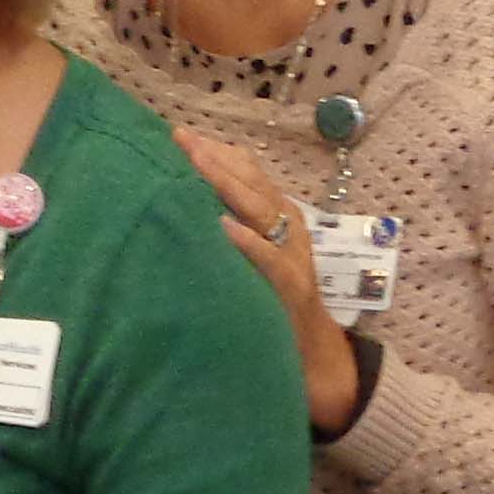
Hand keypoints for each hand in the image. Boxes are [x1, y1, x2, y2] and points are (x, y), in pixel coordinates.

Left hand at [173, 127, 360, 434]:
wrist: (315, 360)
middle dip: (215, 158)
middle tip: (179, 137)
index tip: (179, 133)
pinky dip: (249, 242)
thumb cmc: (272, 302)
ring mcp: (294, 258)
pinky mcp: (293, 291)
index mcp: (279, 218)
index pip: (249, 173)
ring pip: (263, 211)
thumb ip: (229, 226)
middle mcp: (289, 230)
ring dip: (228, 184)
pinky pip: (271, 261)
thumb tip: (181, 197)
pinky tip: (223, 226)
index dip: (216, 151)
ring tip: (196, 162)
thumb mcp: (252, 257)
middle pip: (253, 183)